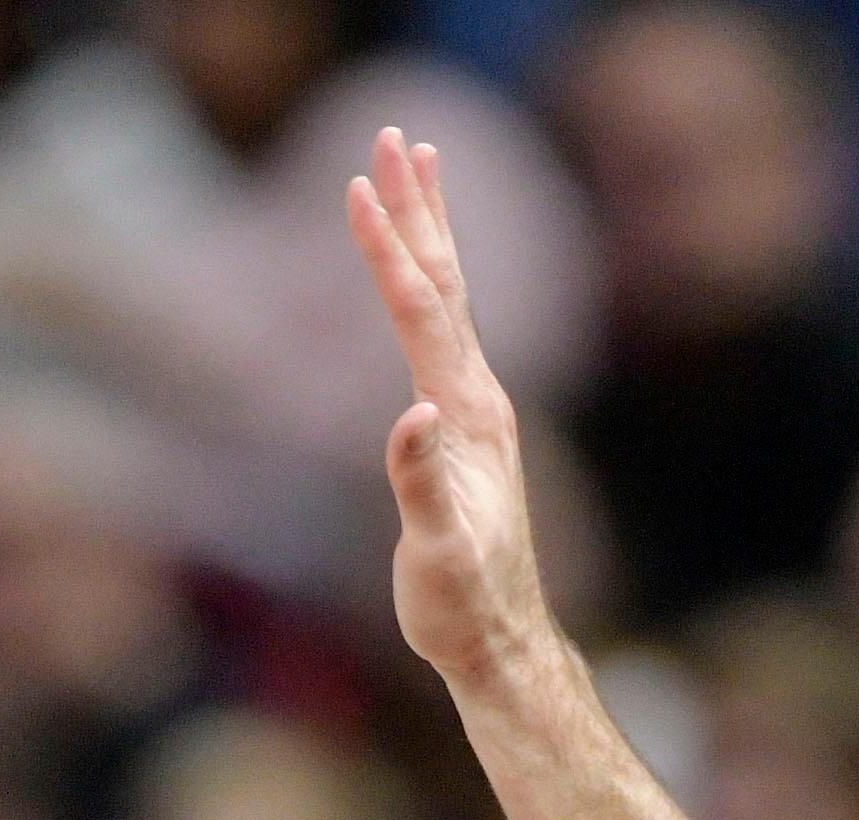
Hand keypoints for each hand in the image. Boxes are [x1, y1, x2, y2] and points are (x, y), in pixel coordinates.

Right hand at [346, 129, 555, 689]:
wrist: (501, 645)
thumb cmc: (463, 607)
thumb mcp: (437, 551)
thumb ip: (420, 482)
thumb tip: (411, 415)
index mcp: (466, 415)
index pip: (420, 312)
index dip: (387, 250)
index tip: (357, 186)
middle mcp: (478, 398)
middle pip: (444, 283)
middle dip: (418, 209)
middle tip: (397, 135)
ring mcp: (477, 411)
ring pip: (450, 302)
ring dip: (430, 234)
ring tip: (418, 172)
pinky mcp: (467, 432)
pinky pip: (444, 336)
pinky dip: (427, 288)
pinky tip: (420, 282)